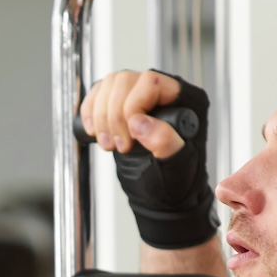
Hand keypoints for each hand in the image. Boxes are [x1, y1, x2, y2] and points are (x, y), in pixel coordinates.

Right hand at [80, 69, 216, 249]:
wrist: (161, 195)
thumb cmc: (176, 182)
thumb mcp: (176, 167)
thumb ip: (164, 142)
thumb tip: (140, 122)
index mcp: (187, 100)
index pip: (152, 82)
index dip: (133, 105)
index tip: (130, 135)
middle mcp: (164, 92)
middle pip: (126, 81)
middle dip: (114, 115)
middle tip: (118, 146)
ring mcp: (141, 96)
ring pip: (110, 84)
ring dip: (100, 116)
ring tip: (108, 144)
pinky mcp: (121, 104)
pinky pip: (98, 93)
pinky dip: (89, 112)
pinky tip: (94, 132)